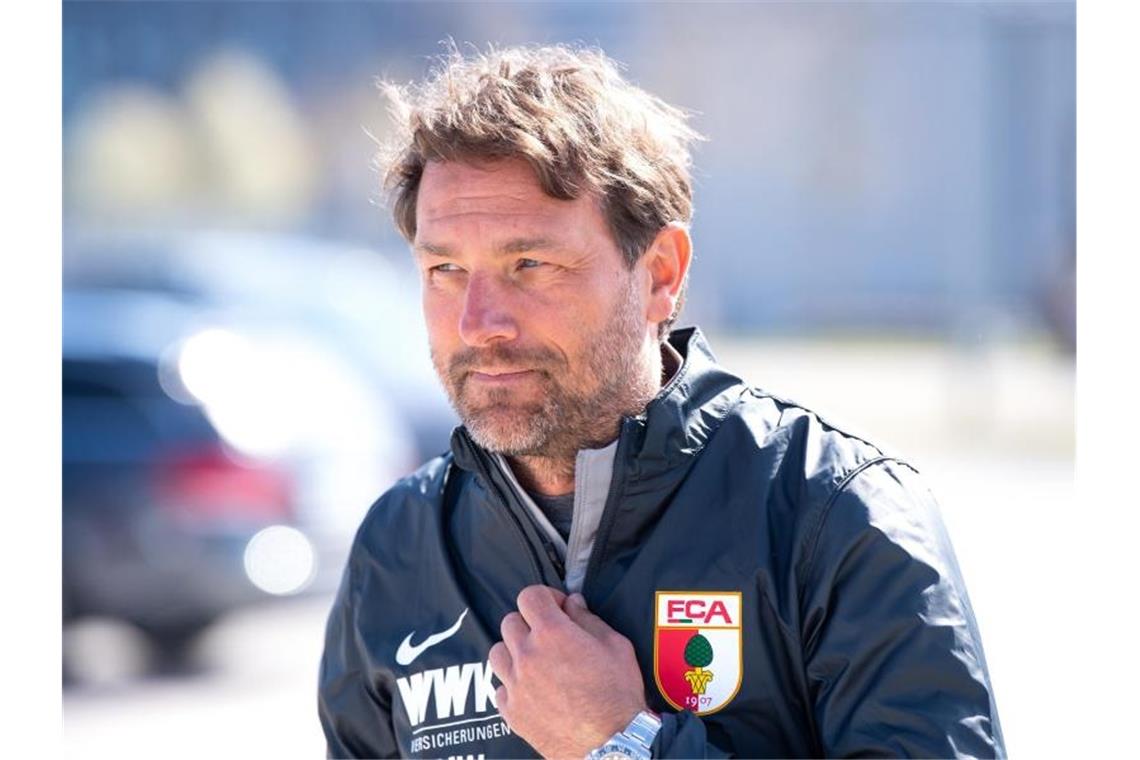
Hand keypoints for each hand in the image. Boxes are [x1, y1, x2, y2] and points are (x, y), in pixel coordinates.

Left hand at [489, 585, 648, 758]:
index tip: (557, 608)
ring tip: (536, 661)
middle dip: (529, 623)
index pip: (529, 596)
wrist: (612, 744)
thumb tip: (572, 603)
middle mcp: (528, 655)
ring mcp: (516, 685)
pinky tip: (533, 690)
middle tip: (549, 635)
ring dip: (514, 651)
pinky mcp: (512, 712)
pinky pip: (500, 688)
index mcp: (553, 633)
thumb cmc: (618, 696)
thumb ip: (589, 619)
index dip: (545, 597)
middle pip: (509, 622)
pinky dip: (512, 685)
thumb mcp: (616, 646)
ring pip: (498, 653)